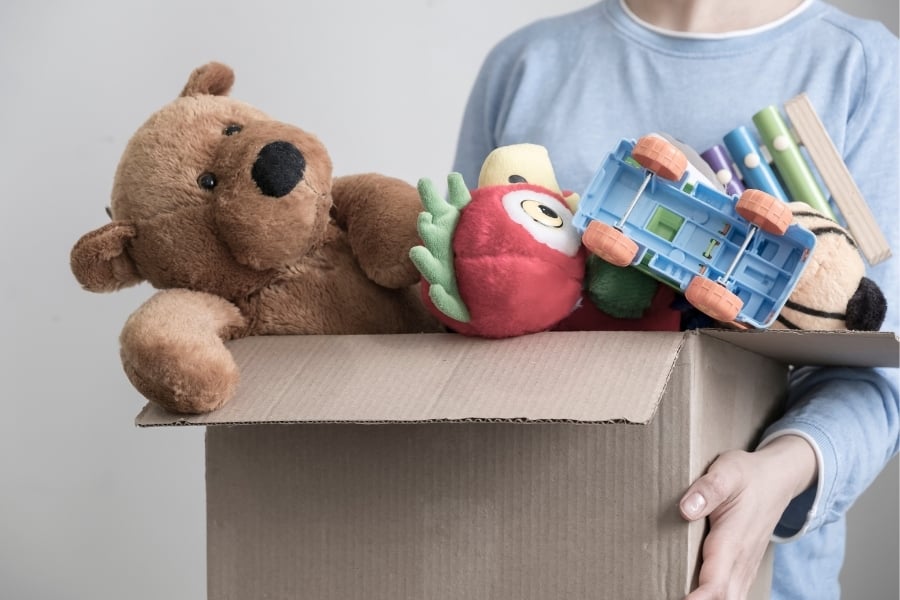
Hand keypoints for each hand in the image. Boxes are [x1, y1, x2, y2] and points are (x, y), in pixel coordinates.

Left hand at [679, 435, 816, 599]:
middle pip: (723, 599)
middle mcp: (741, 561)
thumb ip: (708, 489)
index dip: (699, 599)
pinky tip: (696, 594)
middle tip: (669, 596)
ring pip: (731, 599)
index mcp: (732, 540)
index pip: (716, 583)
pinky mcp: (744, 568)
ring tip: (680, 594)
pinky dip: (716, 598)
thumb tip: (686, 509)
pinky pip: (733, 594)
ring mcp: (745, 567)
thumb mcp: (727, 471)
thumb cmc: (748, 475)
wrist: (777, 479)